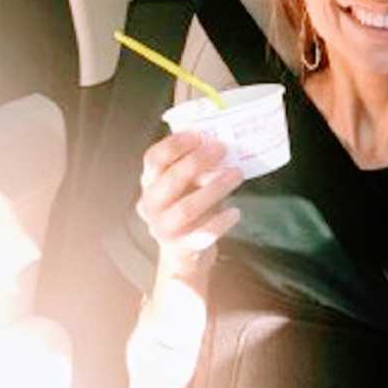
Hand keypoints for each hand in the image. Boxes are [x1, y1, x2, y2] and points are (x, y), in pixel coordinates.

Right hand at [136, 130, 243, 278]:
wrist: (184, 252)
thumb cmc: (188, 205)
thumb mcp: (186, 183)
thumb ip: (195, 164)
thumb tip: (218, 139)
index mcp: (150, 182)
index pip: (153, 159)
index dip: (175, 145)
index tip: (198, 135)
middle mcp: (151, 205)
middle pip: (171, 181)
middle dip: (198, 162)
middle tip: (223, 149)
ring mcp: (163, 228)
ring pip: (187, 208)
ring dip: (215, 189)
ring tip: (236, 175)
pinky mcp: (182, 247)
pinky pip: (203, 233)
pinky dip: (221, 221)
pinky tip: (235, 211)